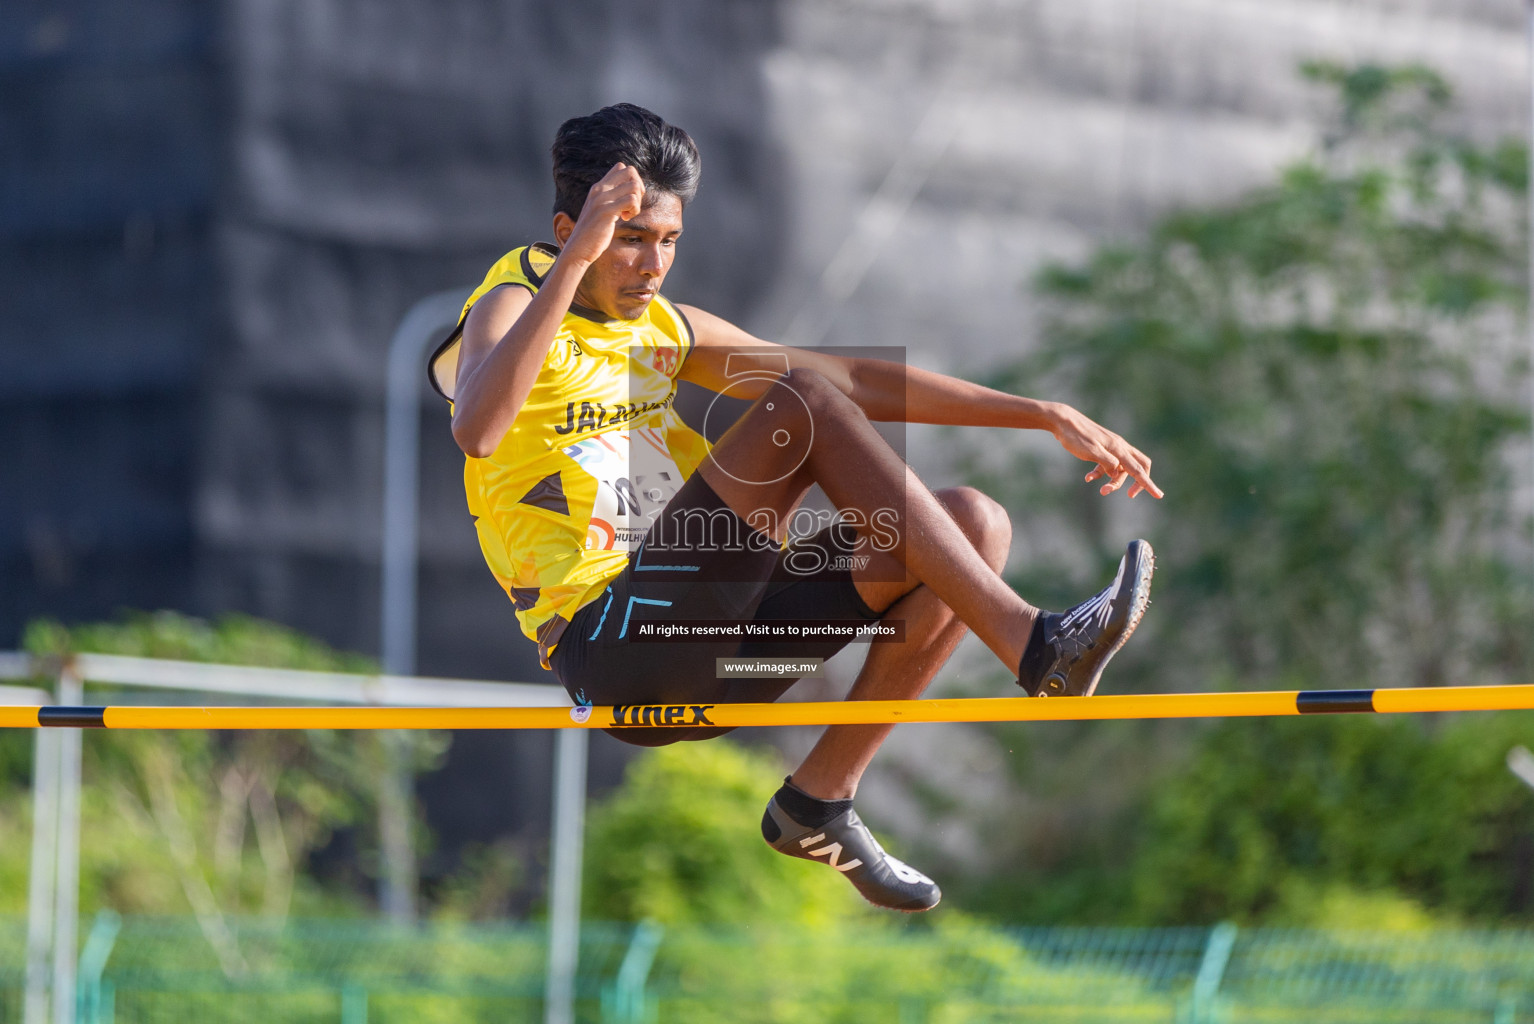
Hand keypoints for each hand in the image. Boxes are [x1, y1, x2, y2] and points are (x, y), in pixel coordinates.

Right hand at [559, 163, 644, 265]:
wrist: (578, 249)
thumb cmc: (591, 234)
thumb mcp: (600, 212)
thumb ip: (610, 201)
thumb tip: (630, 196)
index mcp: (598, 188)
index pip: (620, 167)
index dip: (631, 181)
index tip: (628, 198)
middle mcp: (599, 189)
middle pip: (630, 171)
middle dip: (638, 187)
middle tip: (633, 205)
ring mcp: (602, 199)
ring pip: (633, 186)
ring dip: (637, 201)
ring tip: (628, 214)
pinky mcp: (607, 211)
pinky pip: (631, 200)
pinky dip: (634, 210)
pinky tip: (625, 219)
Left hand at [1049, 404, 1163, 498]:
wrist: (1063, 420)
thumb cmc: (1075, 436)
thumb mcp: (1091, 452)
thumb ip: (1107, 463)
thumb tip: (1117, 472)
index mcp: (1119, 448)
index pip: (1138, 470)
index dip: (1148, 484)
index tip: (1159, 496)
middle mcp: (1119, 447)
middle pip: (1138, 466)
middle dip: (1136, 482)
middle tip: (1128, 495)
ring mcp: (1111, 447)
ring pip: (1121, 468)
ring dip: (1113, 481)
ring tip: (1101, 490)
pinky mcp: (1101, 449)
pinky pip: (1107, 465)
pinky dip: (1100, 473)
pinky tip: (1088, 478)